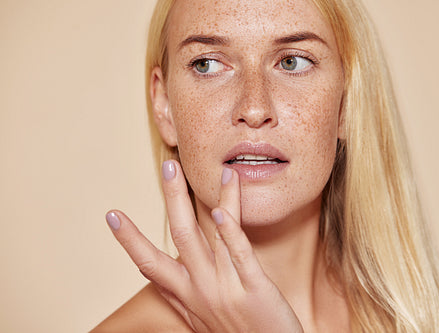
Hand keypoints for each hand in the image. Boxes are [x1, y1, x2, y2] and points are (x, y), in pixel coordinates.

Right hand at [105, 160, 303, 332]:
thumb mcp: (201, 319)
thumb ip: (182, 297)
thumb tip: (161, 281)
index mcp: (188, 295)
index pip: (151, 264)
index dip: (129, 240)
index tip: (112, 215)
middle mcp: (201, 289)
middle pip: (178, 237)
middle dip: (171, 199)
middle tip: (166, 165)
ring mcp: (226, 287)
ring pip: (206, 238)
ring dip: (199, 201)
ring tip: (199, 170)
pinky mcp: (254, 289)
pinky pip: (239, 255)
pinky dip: (229, 231)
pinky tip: (220, 211)